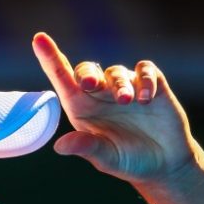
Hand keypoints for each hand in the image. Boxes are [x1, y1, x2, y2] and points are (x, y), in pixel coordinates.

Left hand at [32, 32, 197, 184]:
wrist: (165, 164)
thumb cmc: (129, 160)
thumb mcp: (107, 158)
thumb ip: (87, 148)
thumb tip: (59, 145)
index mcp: (82, 109)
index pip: (62, 80)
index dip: (50, 58)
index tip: (39, 39)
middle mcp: (100, 95)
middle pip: (86, 71)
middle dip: (87, 75)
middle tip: (90, 86)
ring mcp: (125, 87)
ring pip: (116, 72)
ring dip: (119, 84)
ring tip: (129, 101)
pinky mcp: (152, 85)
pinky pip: (145, 71)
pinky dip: (145, 80)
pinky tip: (146, 98)